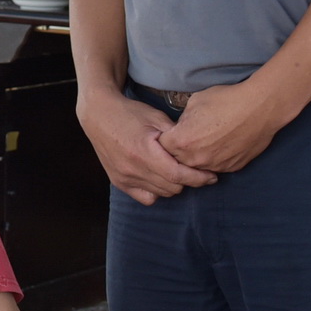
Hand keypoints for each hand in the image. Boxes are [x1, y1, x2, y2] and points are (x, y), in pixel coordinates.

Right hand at [77, 89, 217, 205]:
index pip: (177, 175)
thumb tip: (198, 150)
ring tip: (179, 172)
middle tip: (198, 171)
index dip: (198, 178)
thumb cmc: (129, 113)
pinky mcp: (119, 182)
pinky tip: (160, 178)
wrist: (99, 116)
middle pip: (173, 187)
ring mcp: (125, 178)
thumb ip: (176, 137)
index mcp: (144, 151)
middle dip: (190, 181)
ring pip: (162, 193)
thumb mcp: (156, 118)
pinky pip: (146, 197)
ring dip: (174, 185)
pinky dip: (158, 191)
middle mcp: (133, 169)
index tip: (212, 176)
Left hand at [156, 77, 296, 173]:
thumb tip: (182, 127)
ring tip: (207, 141)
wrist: (260, 108)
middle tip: (188, 138)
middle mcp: (196, 159)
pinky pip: (217, 167)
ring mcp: (215, 166)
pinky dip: (216, 159)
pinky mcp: (232, 168)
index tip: (171, 133)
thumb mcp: (194, 102)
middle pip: (177, 161)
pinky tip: (222, 145)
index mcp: (182, 141)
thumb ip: (183, 120)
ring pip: (197, 167)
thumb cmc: (226, 100)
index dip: (166, 138)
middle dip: (178, 151)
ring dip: (197, 157)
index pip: (161, 147)